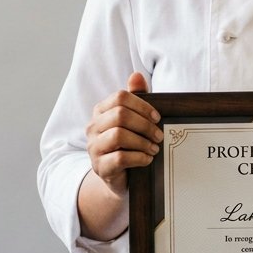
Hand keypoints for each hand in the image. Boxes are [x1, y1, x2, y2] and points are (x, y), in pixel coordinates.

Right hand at [85, 73, 162, 198]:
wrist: (120, 177)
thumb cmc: (130, 143)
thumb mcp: (135, 120)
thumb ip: (136, 98)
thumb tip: (136, 75)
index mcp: (101, 111)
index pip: (120, 97)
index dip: (142, 105)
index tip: (157, 117)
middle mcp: (93, 127)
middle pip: (120, 115)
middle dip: (145, 125)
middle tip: (159, 135)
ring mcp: (93, 147)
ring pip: (118, 135)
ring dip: (143, 142)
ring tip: (154, 148)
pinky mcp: (99, 167)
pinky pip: (120, 157)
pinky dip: (139, 157)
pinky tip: (148, 159)